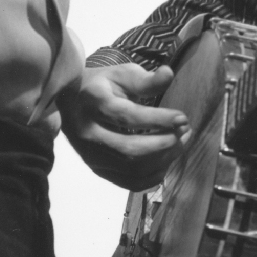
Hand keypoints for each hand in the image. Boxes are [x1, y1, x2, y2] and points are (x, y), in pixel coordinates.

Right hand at [60, 60, 185, 187]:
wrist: (71, 103)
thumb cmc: (103, 86)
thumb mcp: (121, 75)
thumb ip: (145, 79)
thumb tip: (169, 74)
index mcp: (92, 102)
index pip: (127, 116)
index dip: (158, 120)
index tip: (183, 118)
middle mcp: (86, 132)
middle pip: (130, 149)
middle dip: (164, 144)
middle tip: (185, 131)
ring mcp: (89, 155)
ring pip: (132, 169)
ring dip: (164, 159)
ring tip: (181, 142)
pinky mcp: (97, 170)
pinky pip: (130, 182)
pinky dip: (153, 175)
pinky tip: (166, 159)